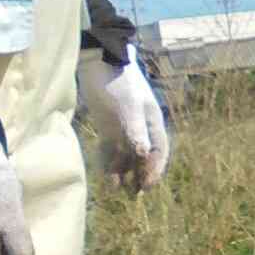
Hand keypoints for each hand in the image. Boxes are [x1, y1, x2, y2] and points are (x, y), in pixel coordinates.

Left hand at [76, 53, 170, 191]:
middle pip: (142, 156)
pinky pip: (110, 148)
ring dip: (123, 172)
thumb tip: (143, 154)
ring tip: (118, 190)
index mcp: (152, 121)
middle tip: (133, 195)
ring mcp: (123, 126)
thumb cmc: (117, 81)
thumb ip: (136, 130)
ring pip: (126, 154)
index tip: (146, 186)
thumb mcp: (129, 106)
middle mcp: (140, 127)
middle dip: (139, 175)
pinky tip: (106, 175)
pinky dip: (108, 162)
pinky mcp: (107, 125)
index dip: (154, 169)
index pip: (157, 151)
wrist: (96, 60)